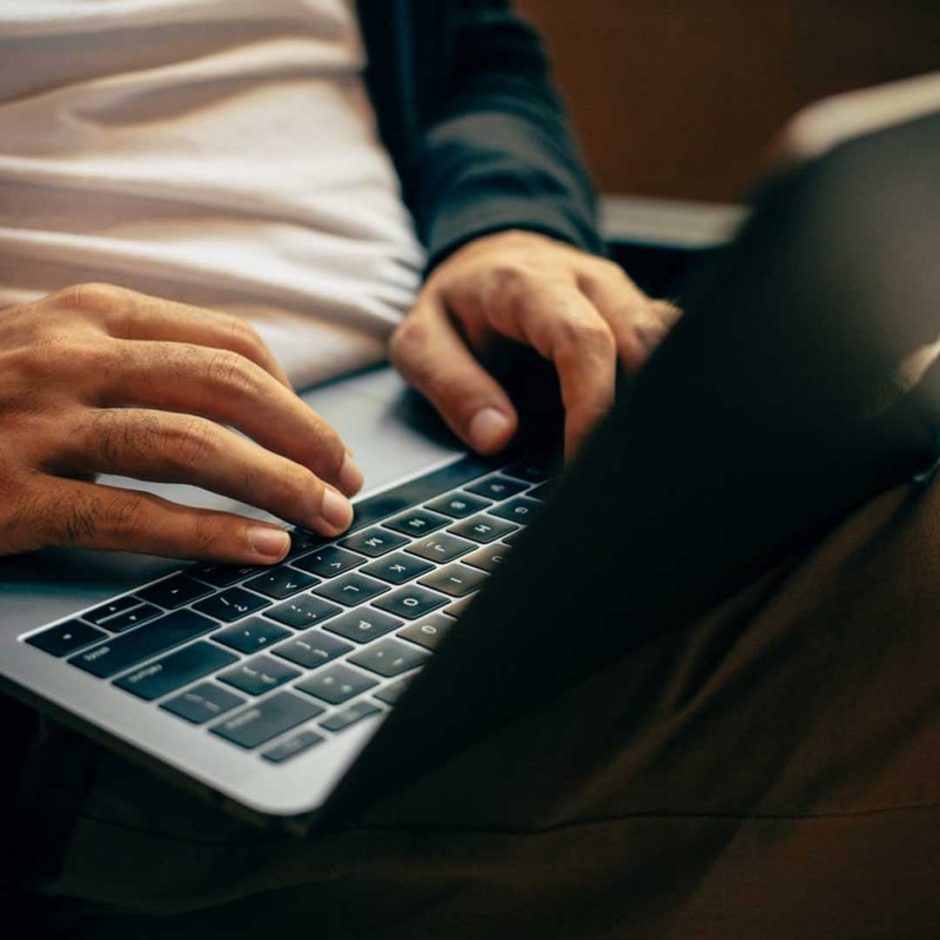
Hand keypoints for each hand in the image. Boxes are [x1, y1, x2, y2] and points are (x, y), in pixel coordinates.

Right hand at [0, 284, 362, 561]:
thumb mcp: (57, 348)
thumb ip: (140, 359)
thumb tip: (251, 400)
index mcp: (92, 313)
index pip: (231, 343)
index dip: (296, 398)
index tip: (325, 441)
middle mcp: (69, 353)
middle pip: (229, 388)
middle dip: (306, 440)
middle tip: (347, 484)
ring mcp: (35, 421)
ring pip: (193, 445)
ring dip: (277, 485)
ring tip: (325, 520)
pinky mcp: (7, 494)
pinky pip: (132, 515)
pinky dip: (210, 533)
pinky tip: (259, 549)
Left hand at [391, 230, 679, 456]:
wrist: (487, 257)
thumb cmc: (456, 304)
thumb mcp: (421, 340)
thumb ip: (452, 385)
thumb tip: (497, 436)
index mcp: (529, 284)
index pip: (583, 340)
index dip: (593, 402)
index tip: (583, 457)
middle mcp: (588, 281)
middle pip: (645, 339)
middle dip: (638, 410)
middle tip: (620, 470)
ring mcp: (621, 293)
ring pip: (672, 341)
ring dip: (661, 399)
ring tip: (640, 456)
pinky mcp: (638, 311)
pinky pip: (674, 343)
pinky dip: (668, 387)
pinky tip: (650, 429)